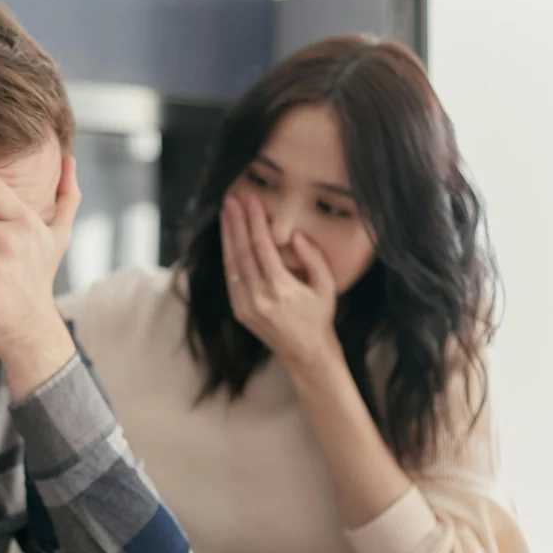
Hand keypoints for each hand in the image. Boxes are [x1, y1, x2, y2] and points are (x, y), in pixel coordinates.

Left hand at [221, 194, 339, 370]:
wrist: (305, 353)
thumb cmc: (319, 317)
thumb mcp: (326, 286)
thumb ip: (313, 258)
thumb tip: (294, 235)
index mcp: (280, 289)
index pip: (262, 246)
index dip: (254, 221)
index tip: (251, 200)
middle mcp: (258, 297)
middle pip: (241, 251)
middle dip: (235, 223)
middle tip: (231, 199)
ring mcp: (245, 306)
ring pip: (232, 264)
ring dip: (227, 236)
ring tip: (226, 213)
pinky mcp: (239, 311)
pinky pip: (231, 278)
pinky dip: (229, 256)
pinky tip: (229, 239)